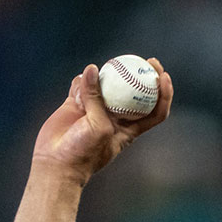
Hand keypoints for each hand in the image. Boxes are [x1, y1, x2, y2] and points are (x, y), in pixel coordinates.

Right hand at [31, 58, 173, 185]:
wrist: (57, 163)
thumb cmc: (85, 152)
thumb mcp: (98, 127)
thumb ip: (97, 99)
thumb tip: (92, 69)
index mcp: (130, 128)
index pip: (155, 110)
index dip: (164, 93)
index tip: (163, 76)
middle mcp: (116, 116)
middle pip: (135, 92)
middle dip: (143, 75)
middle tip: (144, 59)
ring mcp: (96, 109)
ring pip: (106, 85)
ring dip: (102, 78)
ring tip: (95, 77)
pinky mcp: (77, 104)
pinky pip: (81, 85)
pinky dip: (80, 81)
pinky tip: (78, 84)